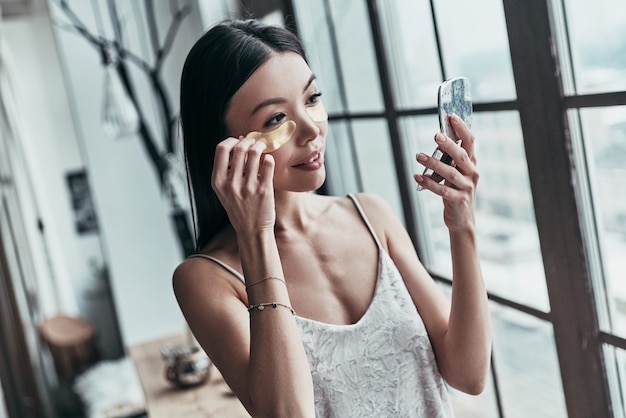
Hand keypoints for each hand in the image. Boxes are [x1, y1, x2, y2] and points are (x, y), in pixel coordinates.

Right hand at [211, 136, 275, 234]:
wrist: (252, 231)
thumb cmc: (239, 208)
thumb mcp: (225, 190)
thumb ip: (229, 168)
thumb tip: (239, 141)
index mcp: (218, 182)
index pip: (221, 149)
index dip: (231, 141)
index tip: (238, 141)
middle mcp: (231, 184)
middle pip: (240, 148)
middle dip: (248, 140)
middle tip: (254, 142)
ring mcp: (248, 187)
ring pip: (255, 153)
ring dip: (260, 146)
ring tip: (262, 147)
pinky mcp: (264, 190)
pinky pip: (268, 164)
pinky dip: (269, 158)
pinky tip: (268, 160)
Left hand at [414, 114, 478, 233]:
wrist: (462, 219)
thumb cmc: (456, 191)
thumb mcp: (456, 173)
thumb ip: (451, 159)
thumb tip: (439, 137)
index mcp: (472, 164)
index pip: (470, 142)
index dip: (462, 129)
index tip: (451, 117)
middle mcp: (472, 174)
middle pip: (461, 156)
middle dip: (448, 144)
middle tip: (435, 135)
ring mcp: (466, 187)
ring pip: (450, 173)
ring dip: (433, 163)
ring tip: (418, 156)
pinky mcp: (458, 200)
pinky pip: (442, 190)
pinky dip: (429, 183)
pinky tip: (417, 177)